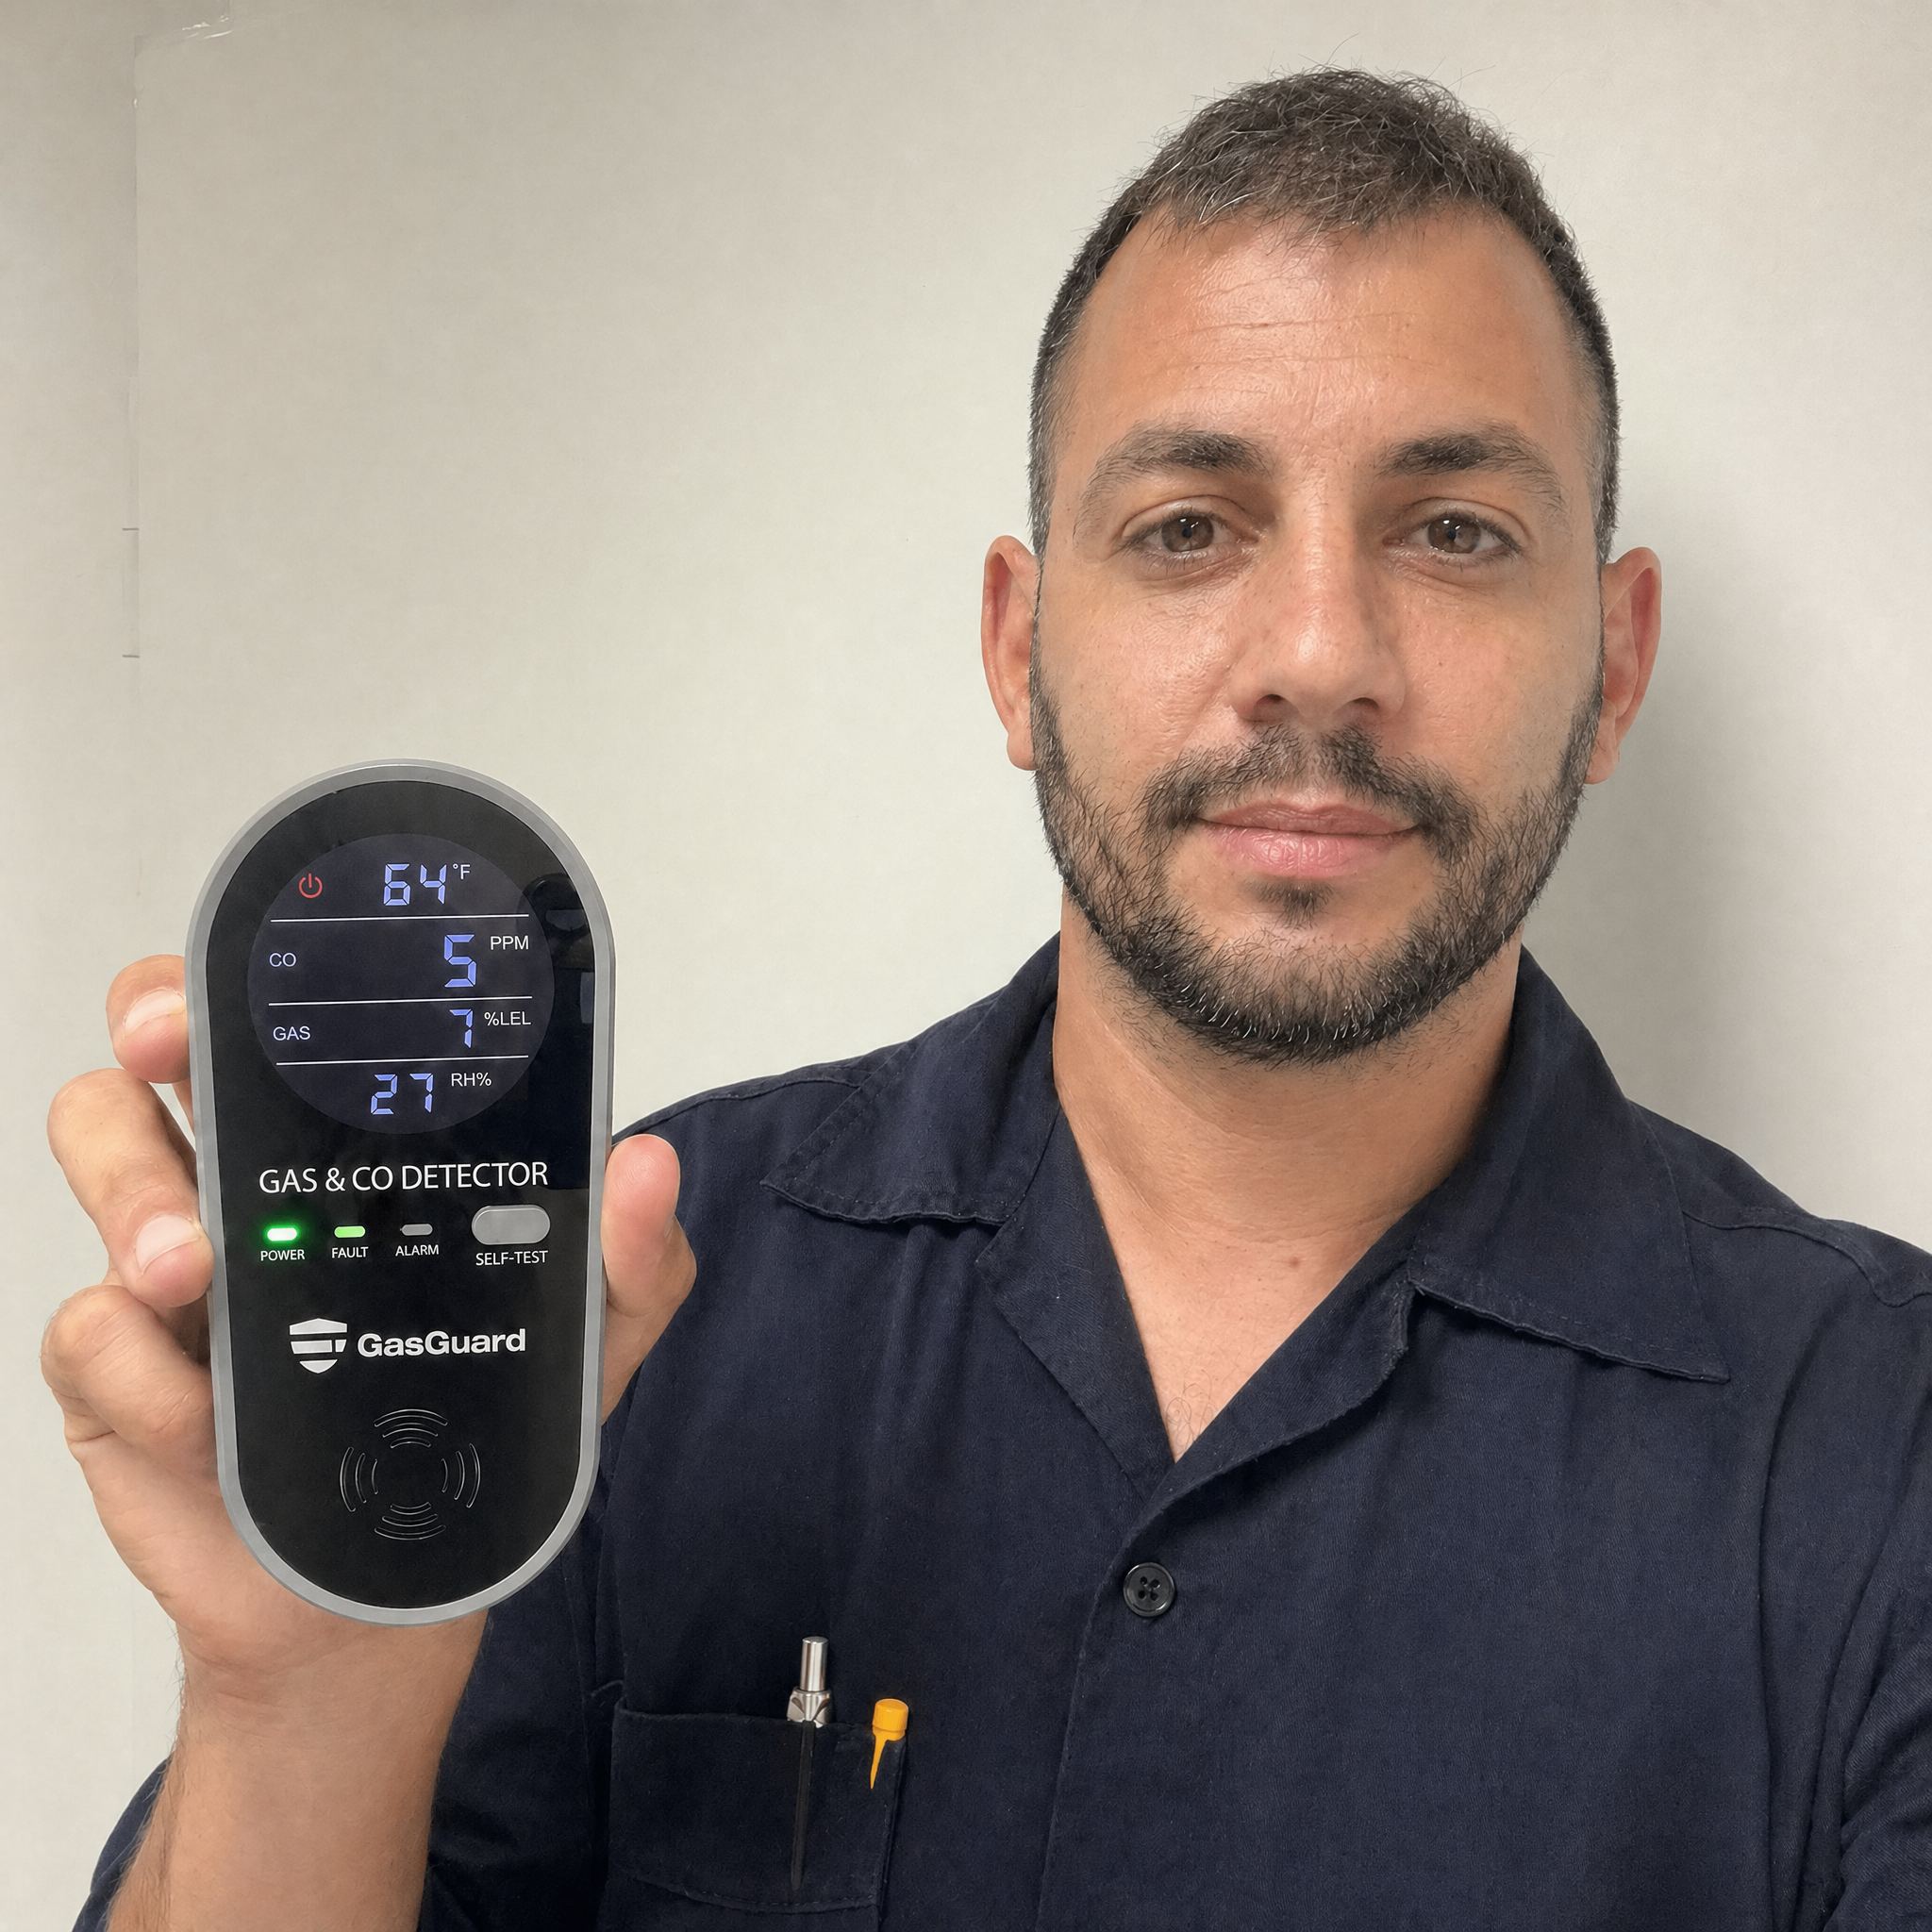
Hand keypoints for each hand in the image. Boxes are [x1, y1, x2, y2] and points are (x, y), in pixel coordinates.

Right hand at [43, 954, 693, 1683]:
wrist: (386, 1600)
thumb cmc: (471, 1435)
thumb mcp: (585, 1343)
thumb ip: (634, 1260)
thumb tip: (646, 1167)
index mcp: (354, 1155)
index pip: (296, 1027)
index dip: (269, 974)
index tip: (276, 966)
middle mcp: (249, 1185)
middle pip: (160, 1053)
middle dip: (154, 1020)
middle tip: (174, 1046)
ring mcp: (171, 1275)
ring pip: (99, 1150)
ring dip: (131, 1191)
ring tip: (197, 1270)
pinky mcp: (120, 1373)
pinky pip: (89, 1331)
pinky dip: (141, 1371)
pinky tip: (204, 1420)